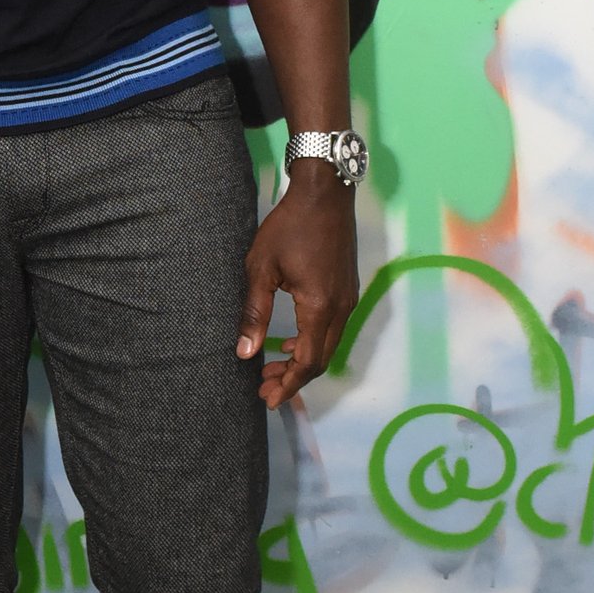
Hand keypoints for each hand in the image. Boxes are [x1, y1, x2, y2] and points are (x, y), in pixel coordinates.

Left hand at [237, 170, 358, 409]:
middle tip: (264, 387)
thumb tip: (245, 353)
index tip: (267, 399)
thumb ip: (254, 313)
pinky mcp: (348, 288)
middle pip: (321, 359)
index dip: (288, 385)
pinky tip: (290, 339)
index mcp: (319, 307)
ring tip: (272, 365)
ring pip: (329, 344)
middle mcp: (341, 308)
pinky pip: (333, 328)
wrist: (325, 193)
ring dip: (302, 360)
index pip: (307, 362)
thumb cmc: (288, 226)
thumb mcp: (261, 268)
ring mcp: (348, 298)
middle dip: (293, 378)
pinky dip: (312, 342)